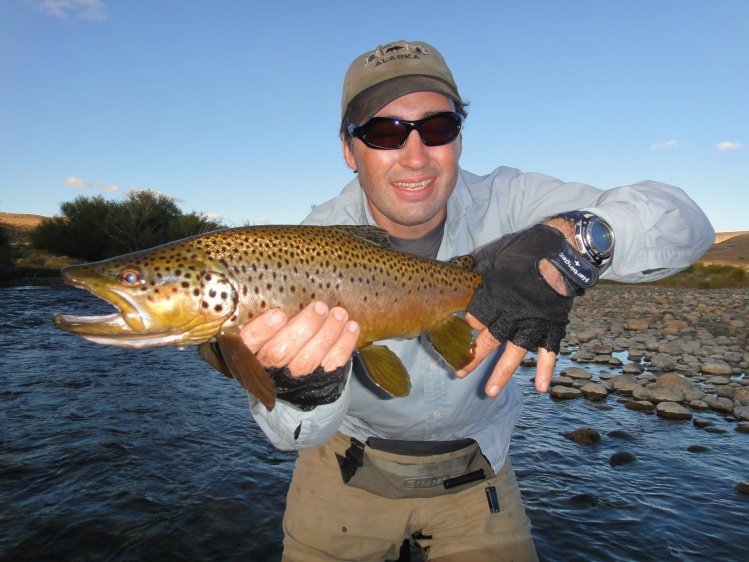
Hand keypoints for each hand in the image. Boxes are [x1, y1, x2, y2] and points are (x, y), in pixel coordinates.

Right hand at [240, 301, 359, 375]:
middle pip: (281, 352)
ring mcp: (294, 380)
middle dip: (304, 328)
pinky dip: (343, 345)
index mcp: (249, 352)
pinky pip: (332, 365)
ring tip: (339, 313)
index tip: (278, 313)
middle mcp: (269, 369)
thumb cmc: (276, 335)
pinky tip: (351, 327)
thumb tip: (280, 281)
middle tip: (319, 306)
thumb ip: (264, 311)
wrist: (295, 374)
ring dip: (327, 334)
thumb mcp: (263, 326)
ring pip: (308, 359)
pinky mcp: (318, 383)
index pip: (248, 343)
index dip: (262, 330)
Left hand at [463, 224, 577, 396]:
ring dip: (502, 373)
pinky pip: (550, 351)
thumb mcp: (497, 255)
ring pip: (514, 352)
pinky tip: (542, 387)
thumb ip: (481, 269)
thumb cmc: (527, 251)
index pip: (476, 317)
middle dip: (473, 357)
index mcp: (496, 295)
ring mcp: (534, 322)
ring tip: (490, 392)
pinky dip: (547, 369)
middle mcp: (512, 313)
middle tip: (460, 373)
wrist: (563, 250)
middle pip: (488, 340)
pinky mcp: (554, 325)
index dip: (469, 324)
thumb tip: (461, 267)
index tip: (465, 328)